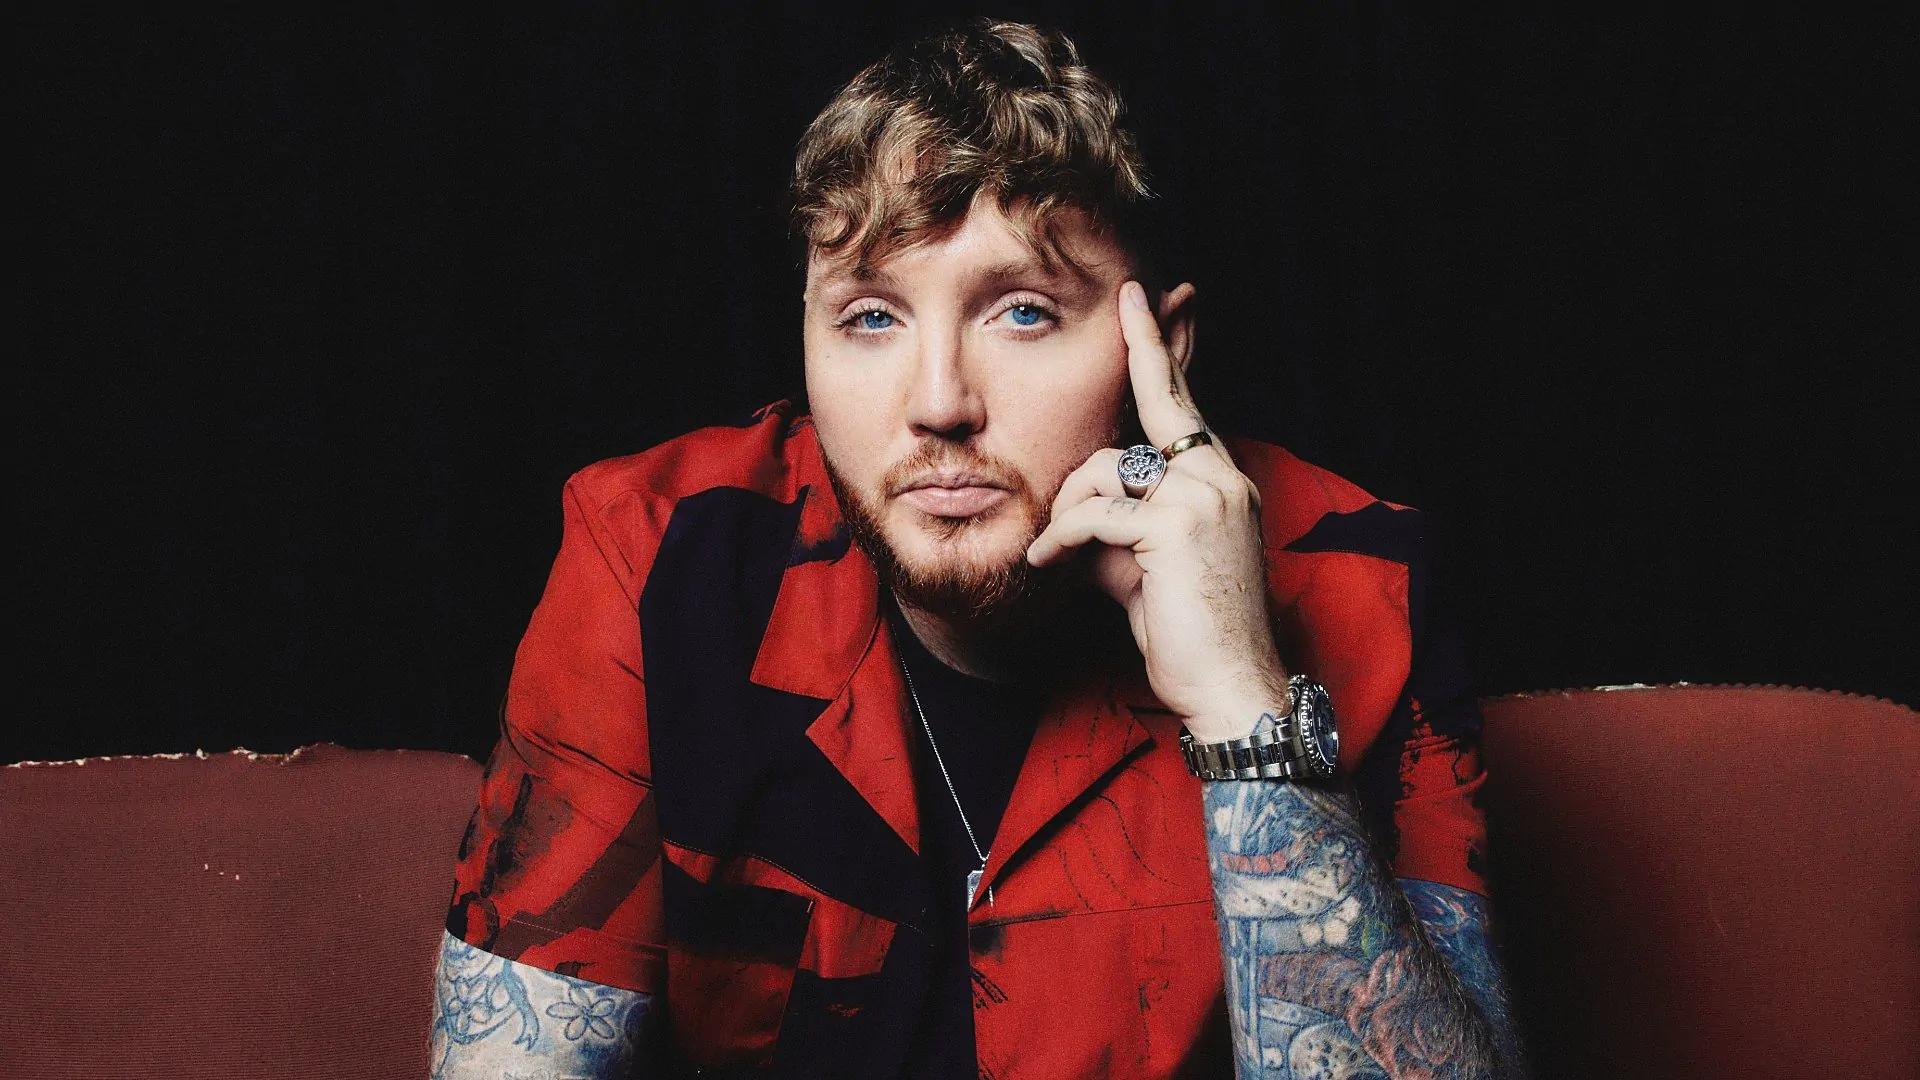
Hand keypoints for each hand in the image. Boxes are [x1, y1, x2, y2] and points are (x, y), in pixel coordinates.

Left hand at [1026, 280, 1290, 741]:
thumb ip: (1113, 522)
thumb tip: (1072, 511)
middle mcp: (1219, 477)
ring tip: (1057, 549)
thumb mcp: (1140, 565)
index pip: (1182, 403)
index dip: (1157, 349)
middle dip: (1135, 356)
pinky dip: (1061, 537)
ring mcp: (1203, 497)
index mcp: (1220, 481)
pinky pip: (1093, 512)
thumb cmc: (1185, 633)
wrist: (1228, 687)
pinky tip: (1046, 560)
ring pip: (1103, 467)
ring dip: (1066, 508)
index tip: (1140, 298)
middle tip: (1123, 306)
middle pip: (1149, 411)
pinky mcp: (1176, 526)